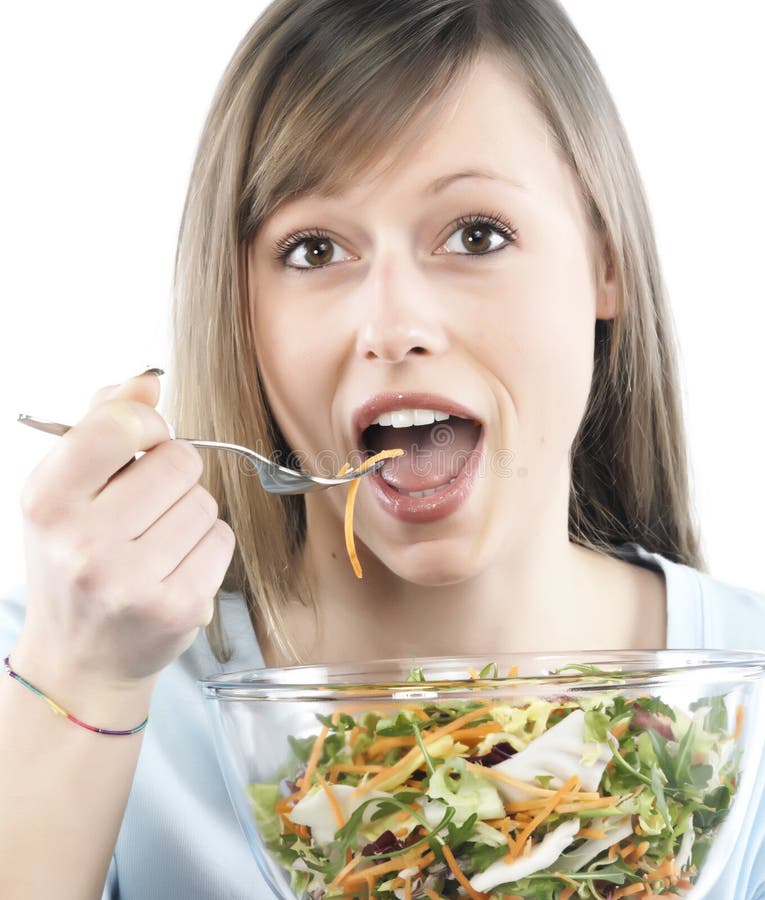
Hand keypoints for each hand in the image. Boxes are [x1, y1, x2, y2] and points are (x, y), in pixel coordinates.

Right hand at [14, 371, 235, 695]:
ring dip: (191, 514)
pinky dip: (206, 547)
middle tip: (146, 508)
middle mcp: (83, 544)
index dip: (147, 427)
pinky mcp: (176, 608)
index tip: (143, 444)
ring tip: (156, 543)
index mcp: (48, 502)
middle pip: (180, 461)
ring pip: (206, 502)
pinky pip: (222, 540)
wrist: (81, 659)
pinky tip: (174, 567)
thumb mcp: (65, 490)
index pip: (121, 424)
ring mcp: (131, 582)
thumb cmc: (74, 560)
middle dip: (173, 476)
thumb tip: (148, 379)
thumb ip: (102, 424)